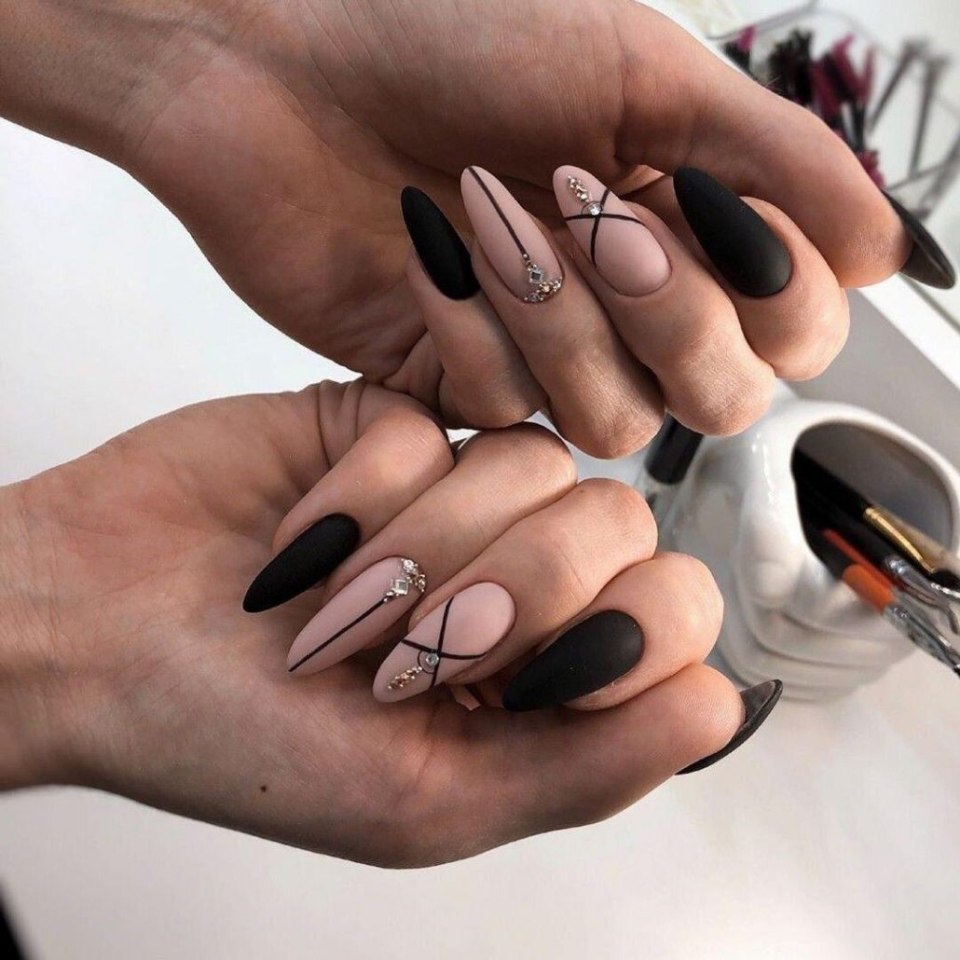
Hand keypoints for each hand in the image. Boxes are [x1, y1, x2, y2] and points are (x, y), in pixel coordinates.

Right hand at [0, 381, 771, 866]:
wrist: (96, 635)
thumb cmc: (241, 737)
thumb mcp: (426, 801)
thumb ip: (594, 763)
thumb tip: (731, 701)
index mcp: (543, 678)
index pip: (674, 615)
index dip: (608, 637)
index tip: (503, 682)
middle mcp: (518, 576)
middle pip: (617, 525)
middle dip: (503, 593)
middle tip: (396, 650)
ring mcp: (461, 492)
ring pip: (535, 465)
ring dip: (419, 549)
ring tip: (333, 603)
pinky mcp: (399, 423)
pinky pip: (440, 424)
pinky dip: (363, 491)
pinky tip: (299, 535)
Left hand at [3, 0, 910, 448]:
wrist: (286, 69)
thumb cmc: (453, 40)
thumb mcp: (641, 70)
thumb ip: (778, 162)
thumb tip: (891, 254)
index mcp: (693, 228)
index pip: (799, 333)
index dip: (775, 295)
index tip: (704, 195)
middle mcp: (630, 310)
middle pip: (722, 401)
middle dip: (671, 311)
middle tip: (596, 208)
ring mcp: (545, 359)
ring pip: (615, 422)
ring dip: (561, 317)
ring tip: (488, 213)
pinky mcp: (459, 388)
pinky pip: (506, 413)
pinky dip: (471, 330)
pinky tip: (425, 251)